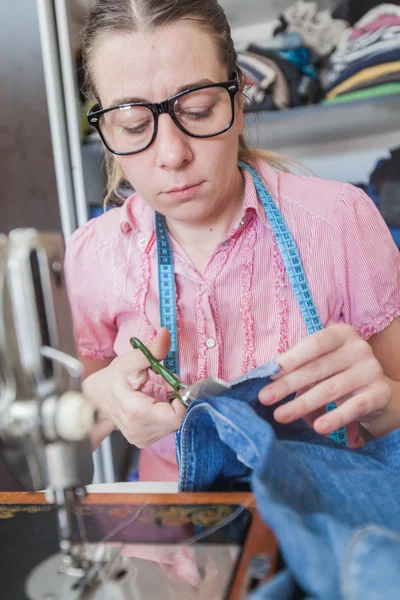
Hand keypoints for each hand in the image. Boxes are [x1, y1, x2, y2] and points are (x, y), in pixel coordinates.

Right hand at [82, 328, 186, 447]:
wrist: (95, 400)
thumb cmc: (111, 380)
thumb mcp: (128, 361)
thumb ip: (150, 351)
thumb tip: (165, 335)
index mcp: (135, 411)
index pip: (175, 417)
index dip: (181, 400)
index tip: (173, 385)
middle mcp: (139, 430)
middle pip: (176, 419)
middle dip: (176, 400)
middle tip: (164, 385)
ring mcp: (141, 438)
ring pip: (173, 424)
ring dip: (170, 407)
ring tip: (156, 393)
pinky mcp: (143, 441)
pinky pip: (165, 428)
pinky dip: (164, 414)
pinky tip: (153, 403)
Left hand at [258, 324, 391, 435]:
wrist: (376, 392)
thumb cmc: (338, 372)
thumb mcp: (321, 361)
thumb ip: (298, 364)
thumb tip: (267, 374)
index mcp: (341, 334)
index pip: (313, 344)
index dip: (291, 358)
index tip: (270, 374)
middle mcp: (359, 348)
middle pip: (317, 368)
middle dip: (288, 385)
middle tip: (265, 398)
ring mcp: (371, 370)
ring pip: (331, 389)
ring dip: (302, 404)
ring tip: (281, 415)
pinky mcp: (380, 393)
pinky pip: (355, 407)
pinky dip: (335, 417)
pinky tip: (318, 428)